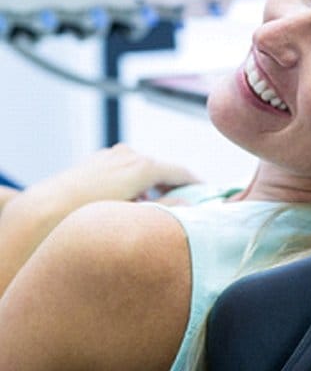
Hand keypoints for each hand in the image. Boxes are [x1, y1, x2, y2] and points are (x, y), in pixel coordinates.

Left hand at [26, 143, 199, 213]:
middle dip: (172, 187)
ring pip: (141, 170)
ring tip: (149, 211)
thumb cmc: (90, 215)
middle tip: (181, 207)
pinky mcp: (97, 161)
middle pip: (161, 170)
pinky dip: (132, 183)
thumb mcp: (134, 216)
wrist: (41, 211)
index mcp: (145, 165)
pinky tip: (124, 205)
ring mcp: (112, 156)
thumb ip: (167, 210)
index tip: (208, 194)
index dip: (197, 183)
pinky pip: (124, 170)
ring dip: (149, 187)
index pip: (181, 172)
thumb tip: (191, 207)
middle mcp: (131, 154)